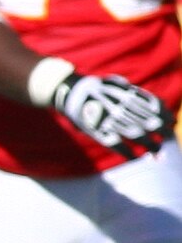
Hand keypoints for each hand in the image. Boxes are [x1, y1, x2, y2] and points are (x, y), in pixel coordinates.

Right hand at [50, 73, 167, 157]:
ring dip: (150, 145)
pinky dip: (128, 153)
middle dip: (162, 131)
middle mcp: (120, 106)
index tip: (172, 121)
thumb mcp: (117, 84)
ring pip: (136, 135)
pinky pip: (117, 145)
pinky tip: (136, 158)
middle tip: (169, 137)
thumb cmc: (96, 89)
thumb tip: (155, 105)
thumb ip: (133, 93)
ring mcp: (110, 119)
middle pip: (148, 121)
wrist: (70, 92)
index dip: (164, 114)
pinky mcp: (98, 131)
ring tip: (157, 152)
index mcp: (126, 93)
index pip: (152, 105)